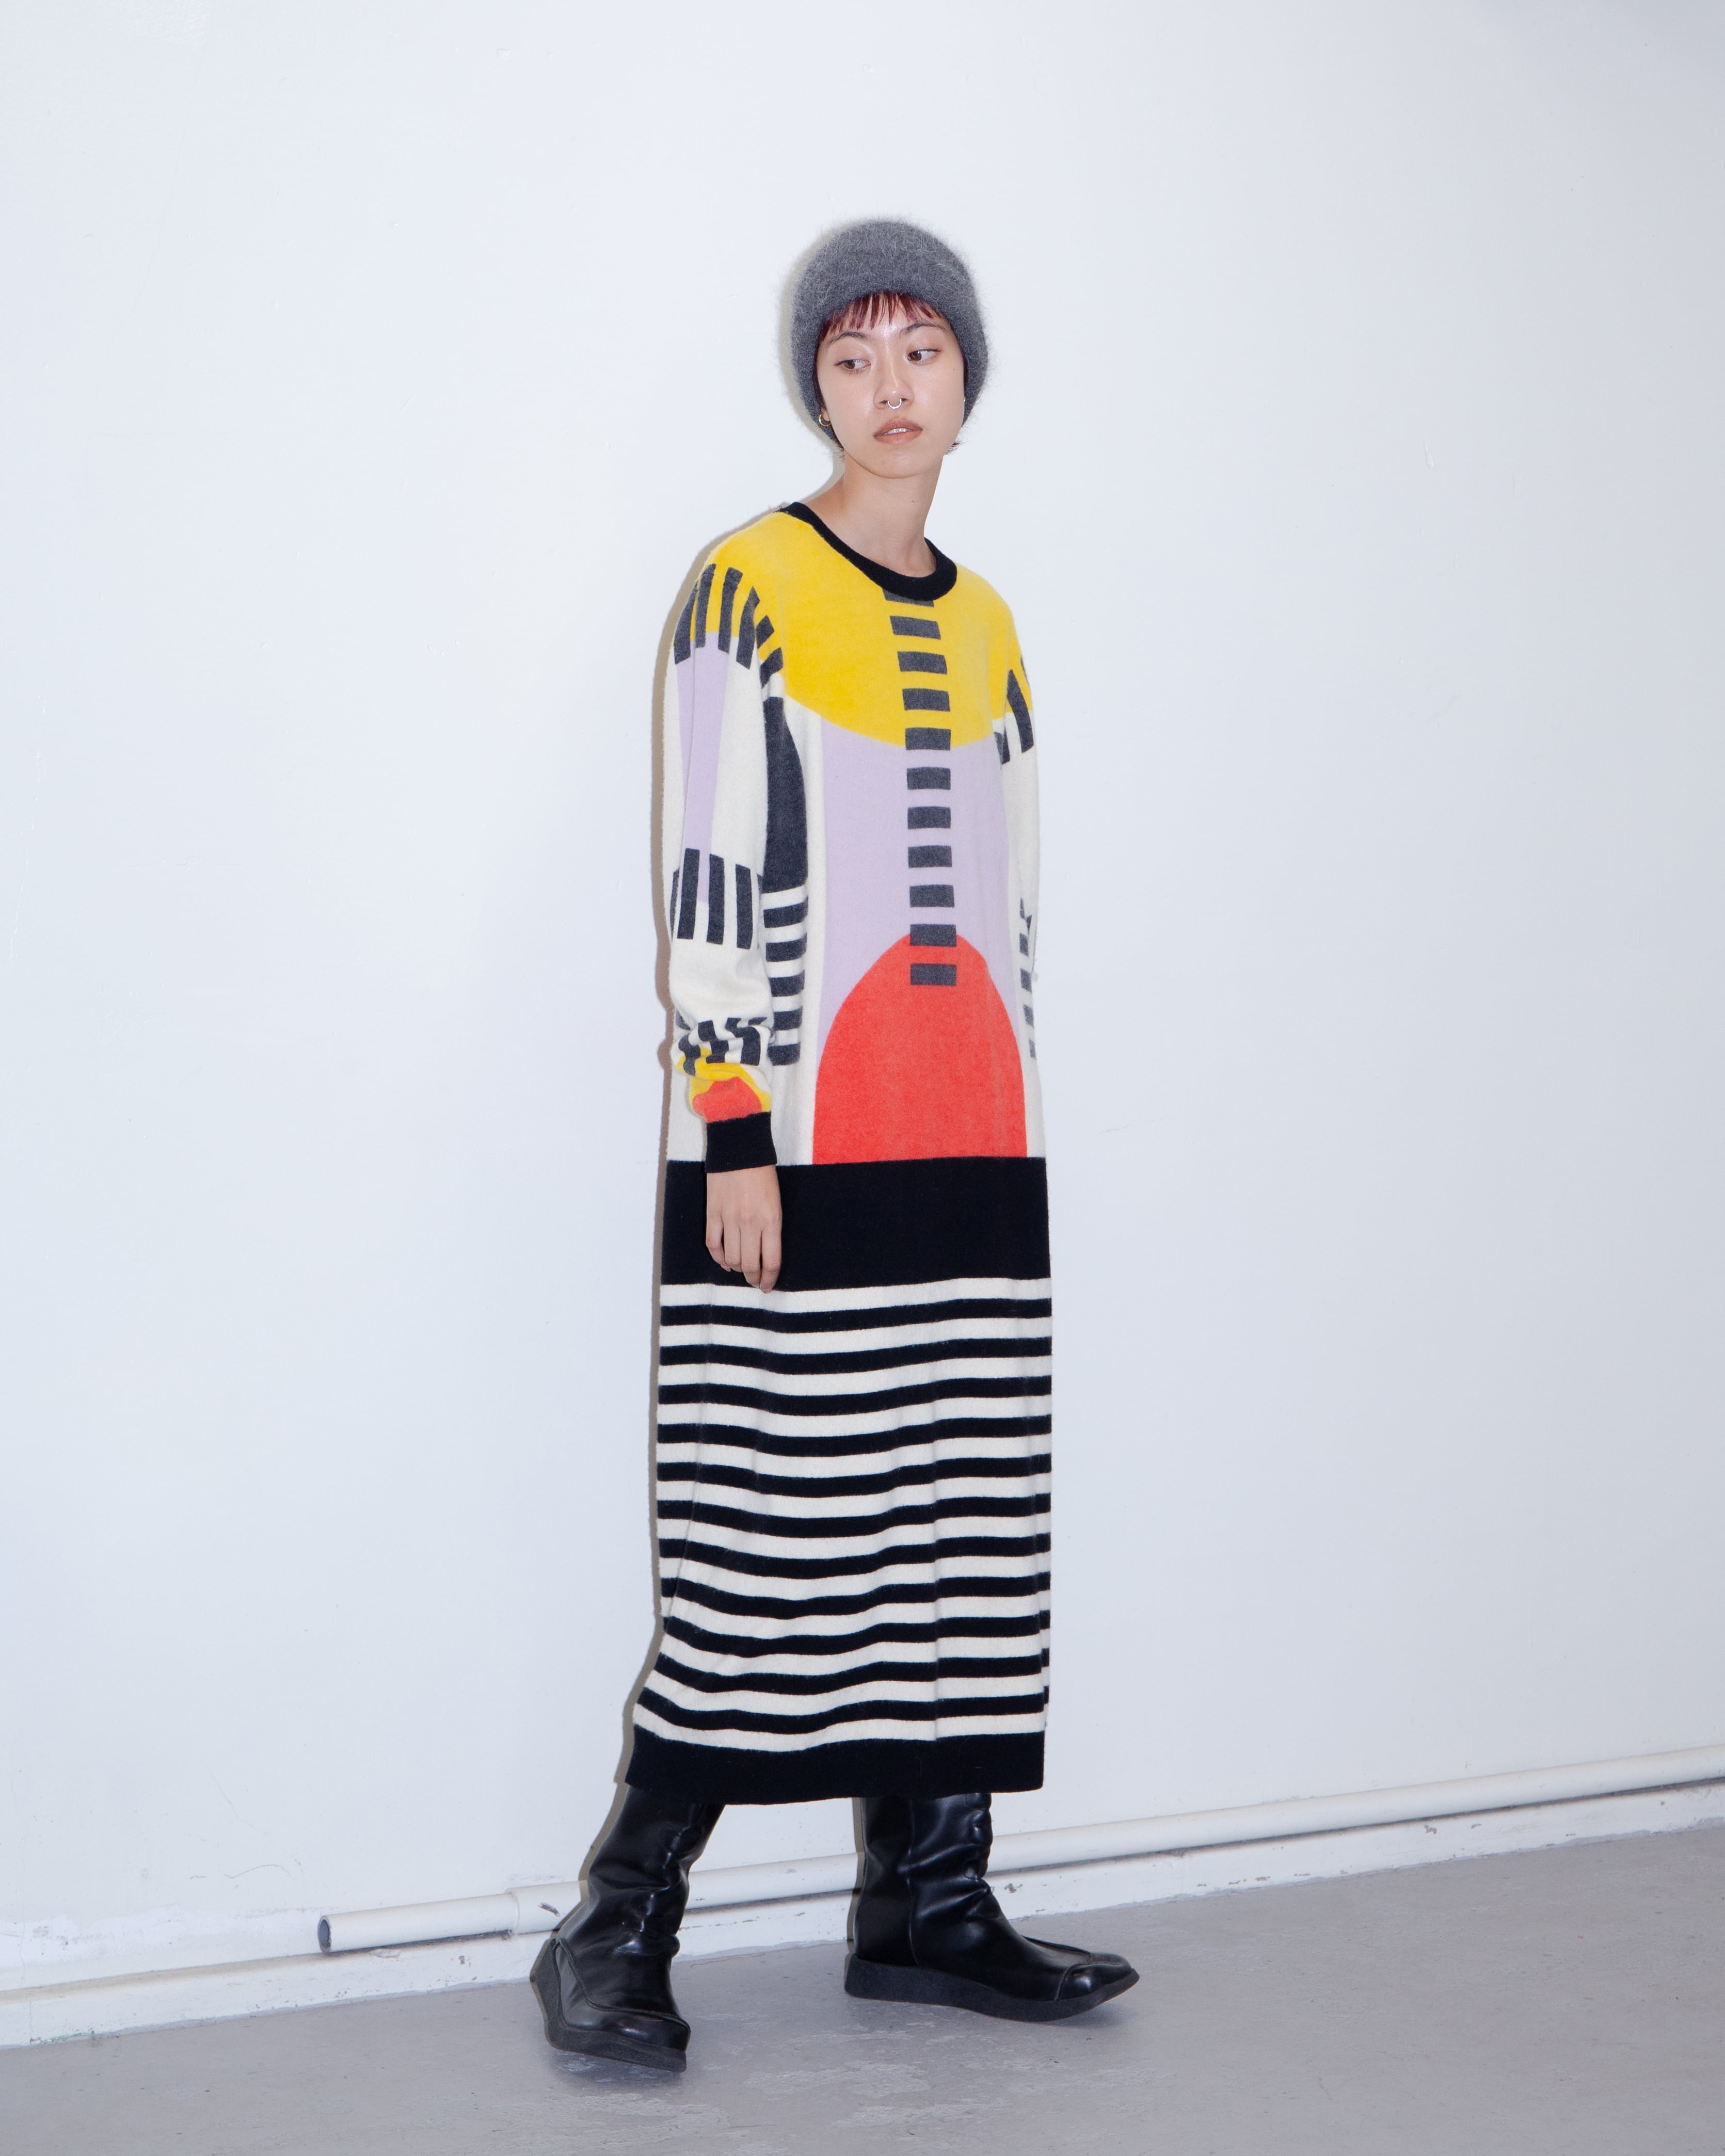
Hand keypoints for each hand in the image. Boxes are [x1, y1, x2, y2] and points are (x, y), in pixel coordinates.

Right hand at [705, 1165, 781, 1291]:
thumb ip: (772, 1228)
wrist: (739, 1149)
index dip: (770, 1279)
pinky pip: (713, 1245)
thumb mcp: (776, 1202)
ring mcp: (729, 1219)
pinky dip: (718, 1258)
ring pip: (731, 1259)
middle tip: (755, 1281)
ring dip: (737, 1269)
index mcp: (771, 1220)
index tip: (768, 1286)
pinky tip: (724, 1261)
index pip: (772, 1261)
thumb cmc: (762, 1174)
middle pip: (750, 1265)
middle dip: (753, 1279)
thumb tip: (765, 1254)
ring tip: (741, 1270)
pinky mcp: (712, 1213)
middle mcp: (750, 1223)